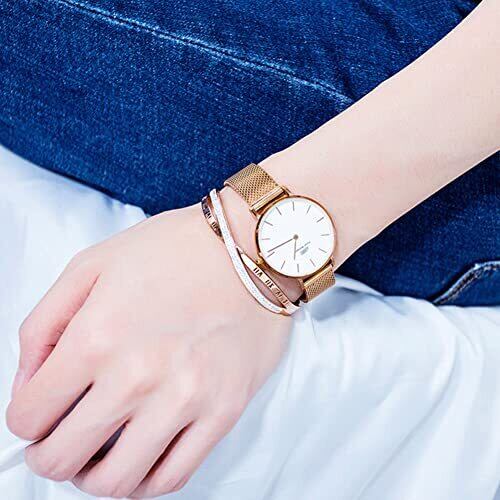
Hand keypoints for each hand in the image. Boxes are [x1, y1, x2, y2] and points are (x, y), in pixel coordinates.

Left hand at [6, 203, 290, 497]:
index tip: (40, 413)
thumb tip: (28, 384)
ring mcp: (186, 398)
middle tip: (61, 439)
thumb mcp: (91, 265)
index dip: (26, 419)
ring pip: (117, 482)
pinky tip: (142, 457)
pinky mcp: (224, 410)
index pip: (29, 416)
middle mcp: (138, 375)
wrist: (249, 248)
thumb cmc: (174, 250)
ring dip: (95, 477)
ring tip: (101, 452)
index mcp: (96, 336)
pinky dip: (145, 481)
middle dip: (50, 456)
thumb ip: (43, 325)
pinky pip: (174, 477)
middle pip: (63, 459)